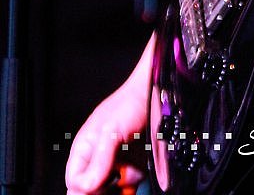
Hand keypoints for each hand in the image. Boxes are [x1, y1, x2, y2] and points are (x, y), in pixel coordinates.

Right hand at [66, 41, 152, 194]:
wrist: (155, 93)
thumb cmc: (128, 104)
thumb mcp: (110, 131)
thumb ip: (99, 159)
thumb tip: (87, 186)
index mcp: (84, 148)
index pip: (74, 180)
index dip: (83, 187)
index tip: (98, 186)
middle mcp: (98, 157)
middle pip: (90, 188)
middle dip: (99, 190)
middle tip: (112, 182)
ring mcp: (116, 161)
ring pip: (110, 188)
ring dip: (118, 186)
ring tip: (127, 170)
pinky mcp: (132, 164)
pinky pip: (128, 182)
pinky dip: (131, 182)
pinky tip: (135, 172)